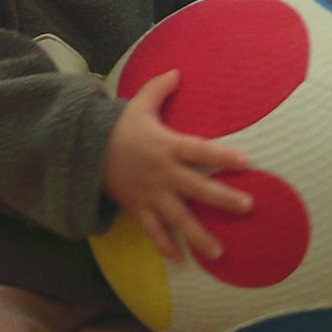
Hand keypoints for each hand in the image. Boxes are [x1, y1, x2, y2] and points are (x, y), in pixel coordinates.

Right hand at [102, 70, 251, 261]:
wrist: (83, 150)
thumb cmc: (117, 127)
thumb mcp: (138, 105)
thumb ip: (159, 89)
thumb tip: (177, 71)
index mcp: (166, 146)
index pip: (200, 151)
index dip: (222, 156)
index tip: (245, 162)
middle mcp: (162, 173)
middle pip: (197, 188)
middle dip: (222, 199)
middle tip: (248, 207)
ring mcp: (150, 194)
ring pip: (177, 218)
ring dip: (198, 235)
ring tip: (218, 252)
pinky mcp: (137, 208)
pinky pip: (152, 230)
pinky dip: (164, 245)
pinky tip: (179, 260)